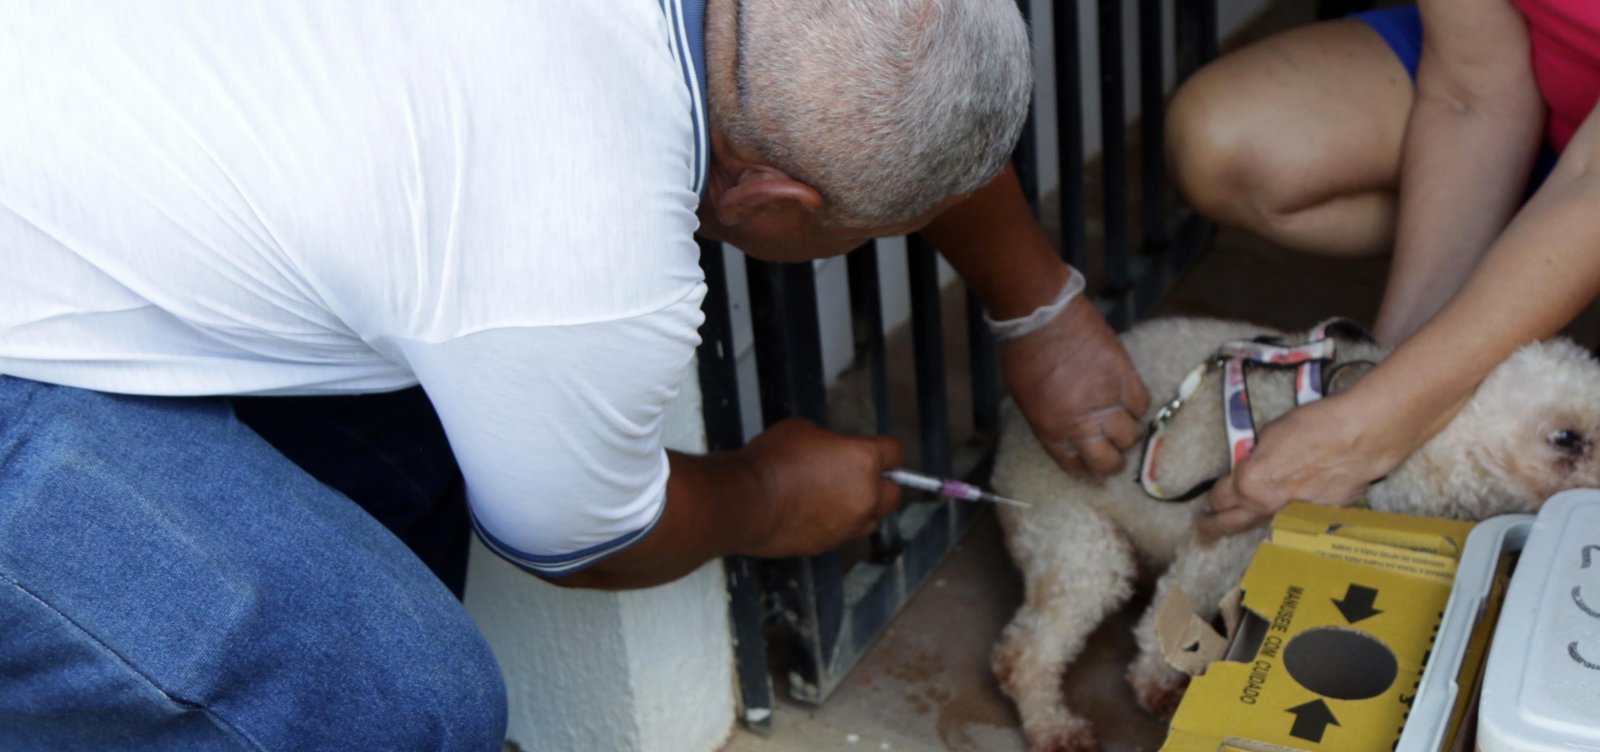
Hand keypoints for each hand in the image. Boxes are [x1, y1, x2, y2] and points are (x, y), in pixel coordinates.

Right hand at [735, 418, 903, 558]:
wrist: (747, 501)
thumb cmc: (771, 461)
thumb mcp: (803, 430)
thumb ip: (830, 441)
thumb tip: (832, 450)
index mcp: (864, 459)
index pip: (894, 452)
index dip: (883, 448)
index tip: (875, 449)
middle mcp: (866, 494)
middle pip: (894, 492)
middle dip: (882, 483)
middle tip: (860, 475)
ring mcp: (850, 524)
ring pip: (873, 518)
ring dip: (864, 508)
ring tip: (840, 497)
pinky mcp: (831, 544)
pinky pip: (847, 534)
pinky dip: (840, 525)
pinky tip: (818, 514)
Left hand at [1000, 295, 1150, 475]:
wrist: (1041, 317)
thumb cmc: (1023, 355)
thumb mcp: (1027, 401)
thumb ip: (1051, 424)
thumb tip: (1071, 437)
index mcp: (1052, 431)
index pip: (1076, 466)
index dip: (1086, 469)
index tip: (1092, 466)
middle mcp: (1082, 423)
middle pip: (1110, 461)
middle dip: (1112, 461)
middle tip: (1113, 450)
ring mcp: (1106, 400)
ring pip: (1131, 435)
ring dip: (1126, 433)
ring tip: (1120, 420)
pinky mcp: (1125, 376)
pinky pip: (1141, 404)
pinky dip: (1136, 405)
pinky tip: (1127, 398)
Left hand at [1198, 393, 1400, 537]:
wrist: (1360, 438)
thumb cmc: (1315, 426)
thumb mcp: (1269, 434)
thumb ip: (1254, 457)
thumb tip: (1252, 463)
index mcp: (1249, 483)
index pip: (1219, 497)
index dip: (1216, 493)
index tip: (1215, 493)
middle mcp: (1267, 506)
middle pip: (1230, 524)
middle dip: (1213, 526)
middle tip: (1204, 527)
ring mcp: (1293, 517)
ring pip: (1261, 527)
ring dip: (1248, 524)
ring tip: (1238, 526)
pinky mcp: (1319, 520)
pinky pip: (1293, 522)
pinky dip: (1285, 518)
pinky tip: (1284, 513)